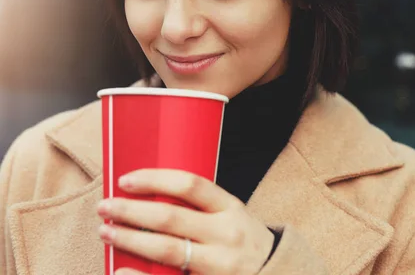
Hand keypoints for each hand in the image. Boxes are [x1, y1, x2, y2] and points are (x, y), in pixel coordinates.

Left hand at [96, 169, 274, 274]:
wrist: (278, 274)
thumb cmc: (246, 242)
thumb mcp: (234, 216)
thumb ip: (202, 207)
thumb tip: (151, 196)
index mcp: (231, 208)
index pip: (190, 185)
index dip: (155, 180)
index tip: (126, 180)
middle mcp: (226, 234)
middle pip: (171, 218)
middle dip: (132, 210)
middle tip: (105, 206)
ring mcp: (220, 264)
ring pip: (167, 250)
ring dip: (131, 239)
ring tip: (107, 232)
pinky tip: (122, 270)